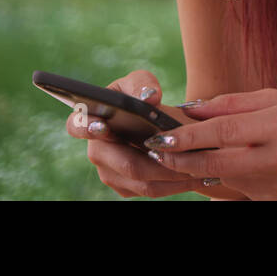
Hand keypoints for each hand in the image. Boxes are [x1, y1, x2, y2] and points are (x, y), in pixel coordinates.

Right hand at [64, 69, 240, 198]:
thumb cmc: (143, 98)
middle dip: (160, 163)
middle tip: (187, 157)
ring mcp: (110, 172)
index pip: (77, 125)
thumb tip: (149, 98)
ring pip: (143, 183)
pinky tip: (195, 176)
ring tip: (200, 169)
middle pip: (128, 165)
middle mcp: (98, 151)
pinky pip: (151, 191)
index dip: (86, 127)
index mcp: (91, 121)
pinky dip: (175, 185)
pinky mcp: (125, 187)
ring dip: (174, 177)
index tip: (102, 126)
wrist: (157, 123)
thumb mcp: (142, 84)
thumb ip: (143, 84)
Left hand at [143, 88, 276, 200]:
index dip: (187, 136)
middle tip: (157, 152)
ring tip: (189, 155)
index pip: (223, 131)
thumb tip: (193, 109)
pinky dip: (233, 178)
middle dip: (182, 159)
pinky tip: (234, 165)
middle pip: (217, 164)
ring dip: (206, 169)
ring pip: (227, 179)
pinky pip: (245, 190)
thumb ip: (235, 104)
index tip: (160, 136)